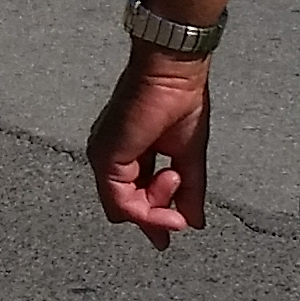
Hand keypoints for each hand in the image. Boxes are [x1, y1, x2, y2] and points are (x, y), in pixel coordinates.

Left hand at [86, 50, 213, 248]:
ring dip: (155, 211)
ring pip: (123, 210)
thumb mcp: (189, 156)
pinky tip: (170, 209)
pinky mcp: (106, 159)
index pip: (132, 195)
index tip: (176, 227)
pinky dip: (148, 212)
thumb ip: (189, 191)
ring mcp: (105, 158)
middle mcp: (110, 156)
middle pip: (125, 207)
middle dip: (155, 216)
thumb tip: (194, 223)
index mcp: (128, 153)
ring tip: (177, 182)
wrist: (174, 73)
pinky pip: (123, 203)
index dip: (152, 215)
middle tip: (179, 218)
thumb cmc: (182, 101)